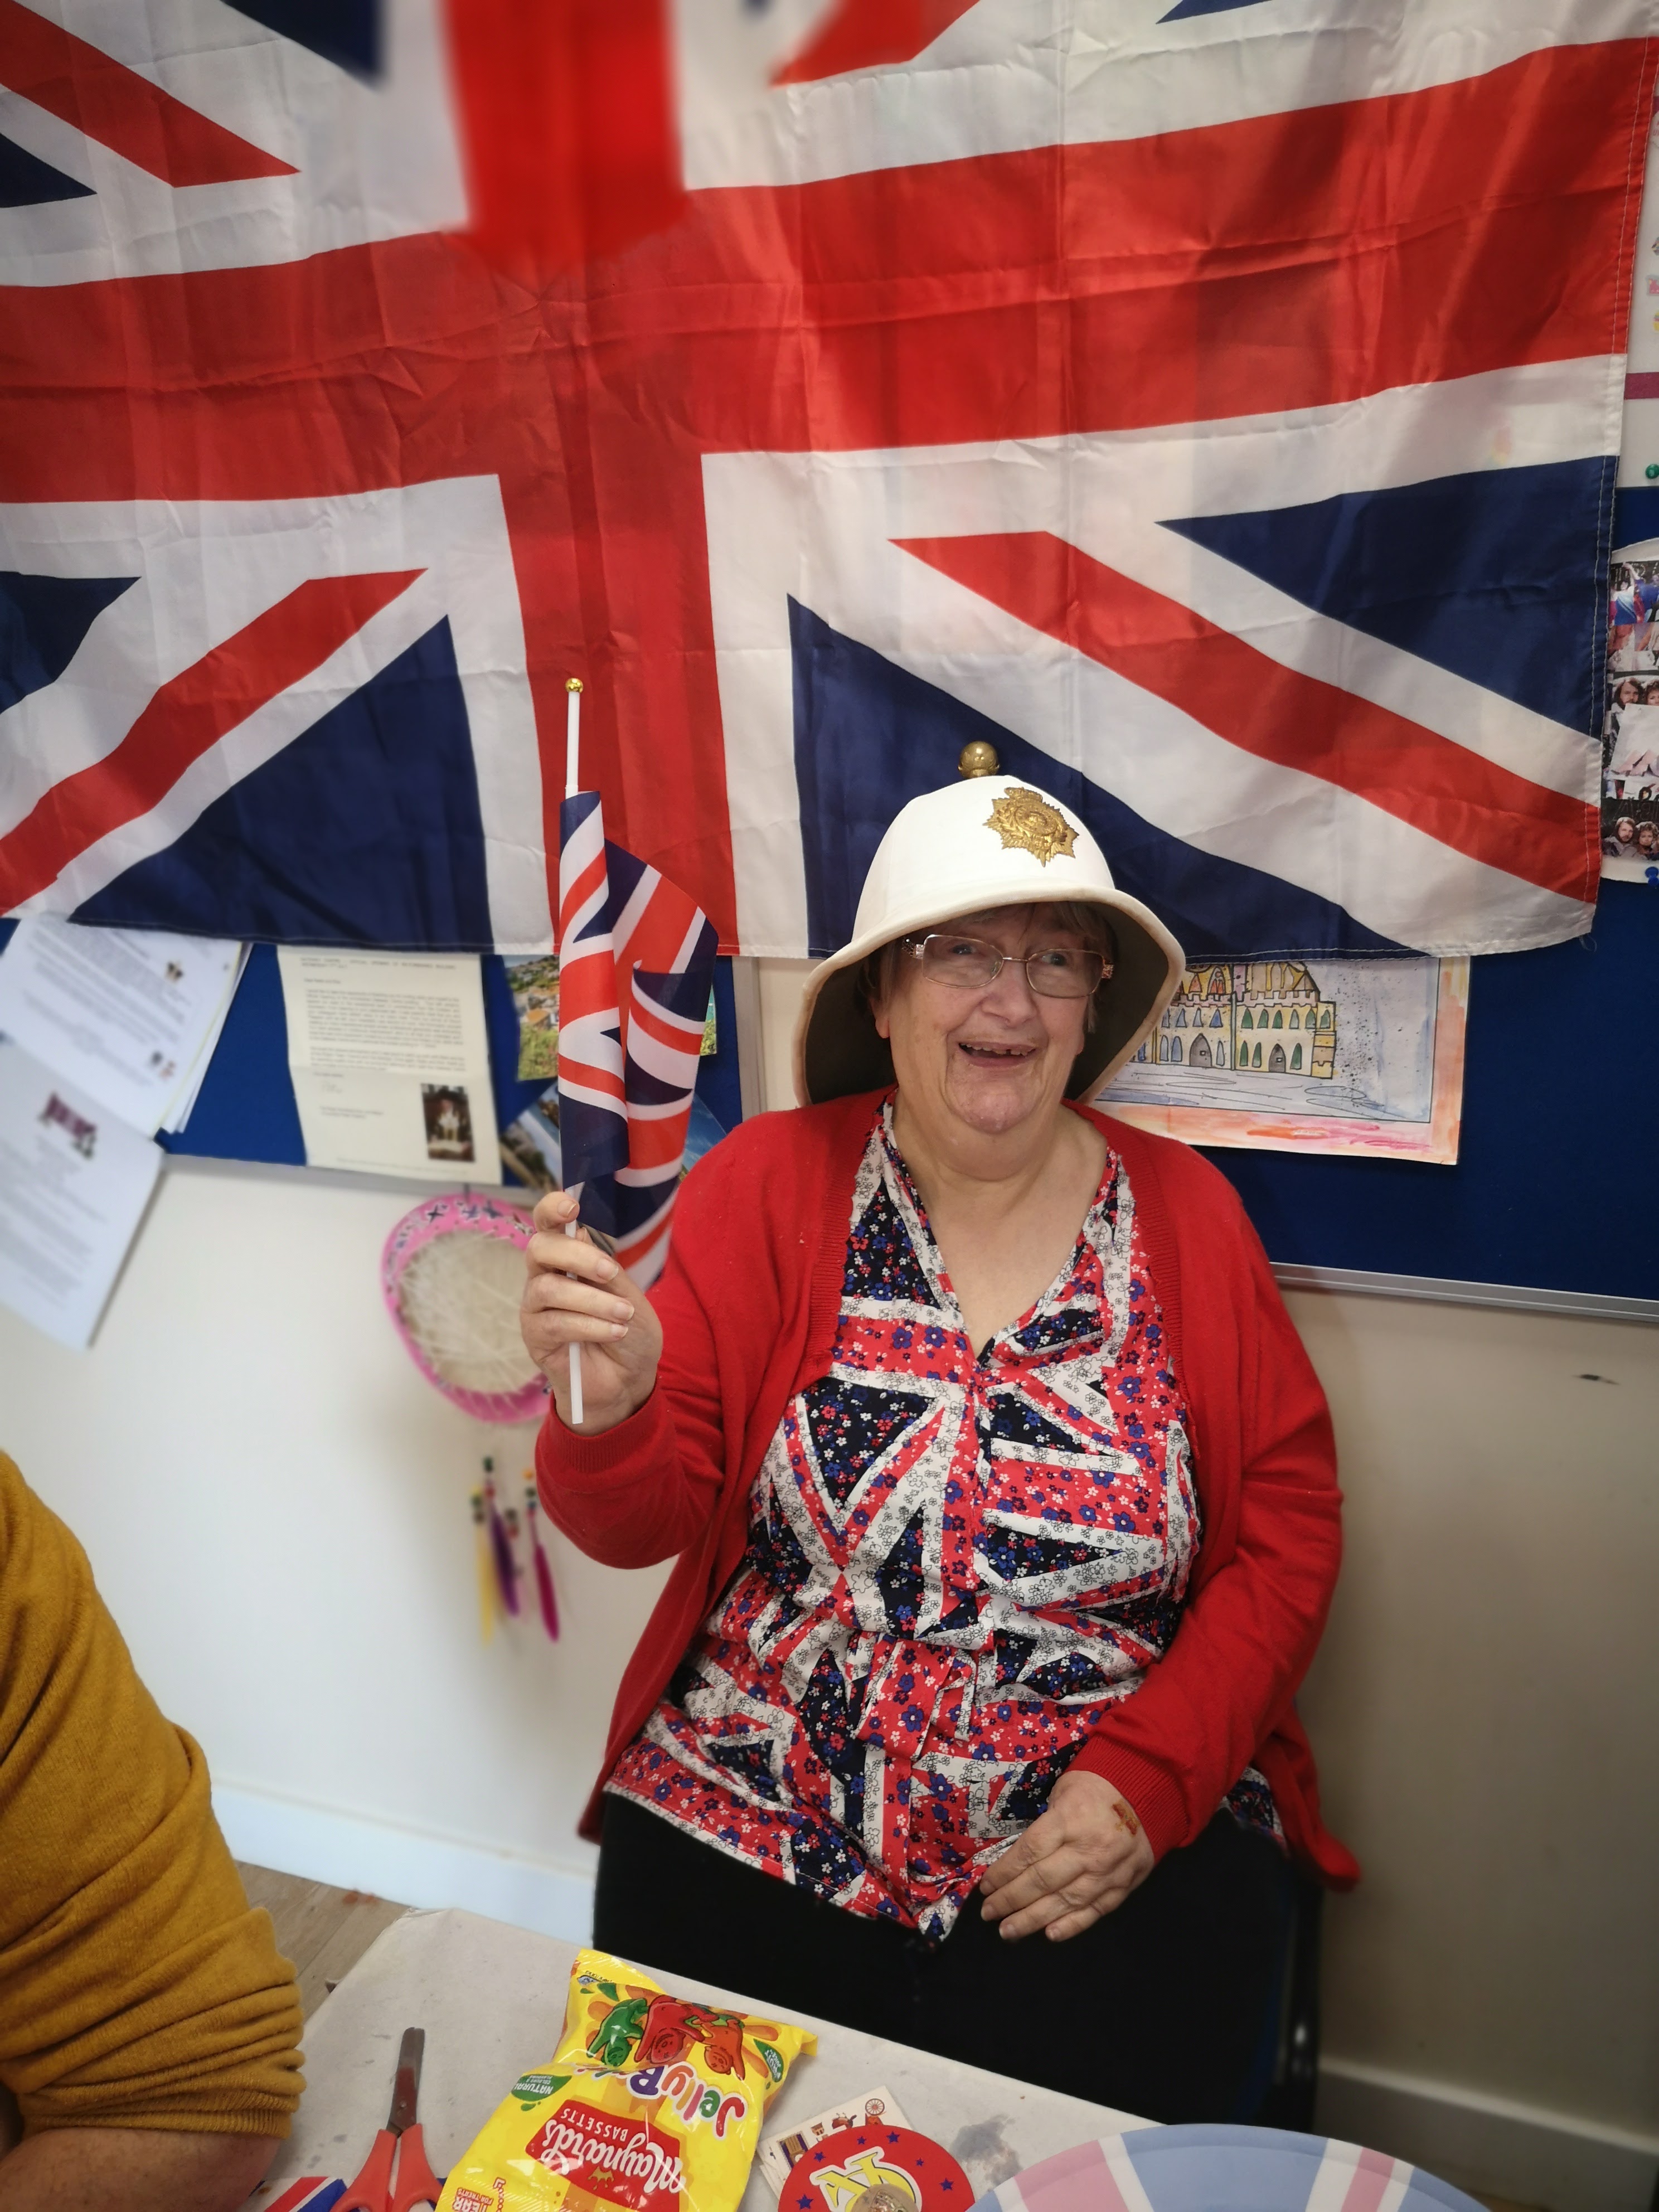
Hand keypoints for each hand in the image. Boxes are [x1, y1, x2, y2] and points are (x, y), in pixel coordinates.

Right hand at [520, 1191, 662, 1433]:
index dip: (551, 1209)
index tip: (571, 1205)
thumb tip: (579, 1232)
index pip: (547, 1226)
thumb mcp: (627, 1294)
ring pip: (549, 1289)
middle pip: (539, 1250)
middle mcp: (544, 1278)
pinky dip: (590, 1325)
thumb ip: (604, 1268)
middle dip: (575, 1255)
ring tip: (623, 1314)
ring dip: (592, 1300)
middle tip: (610, 1272)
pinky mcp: (535, 1339)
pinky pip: (555, 1323)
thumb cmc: (628, 1331)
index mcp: (567, 1260)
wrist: (628, 1379)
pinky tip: (614, 1333)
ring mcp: (536, 1309)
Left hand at [977, 1768, 1153, 1941]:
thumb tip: (1015, 1857)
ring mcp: (1108, 1872)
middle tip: (988, 1913)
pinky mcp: (1123, 1886)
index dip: (1004, 1872)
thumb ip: (1044, 1824)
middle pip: (1043, 1880)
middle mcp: (1089, 1850)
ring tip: (1008, 1931)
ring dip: (1033, 1920)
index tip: (985, 1887)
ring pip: (1065, 1901)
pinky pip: (1095, 1911)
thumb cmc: (1096, 1788)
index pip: (1030, 1852)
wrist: (1147, 1794)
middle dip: (1011, 1900)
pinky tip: (1049, 1935)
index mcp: (1071, 1819)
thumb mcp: (1064, 1791)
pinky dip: (1072, 1925)